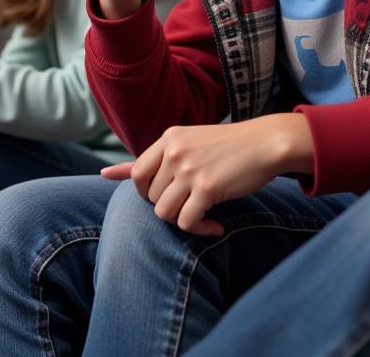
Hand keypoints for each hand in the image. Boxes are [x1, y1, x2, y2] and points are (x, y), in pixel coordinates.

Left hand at [101, 115, 313, 236]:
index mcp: (169, 138)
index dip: (145, 193)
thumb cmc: (227, 146)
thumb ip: (151, 160)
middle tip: (191, 206)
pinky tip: (216, 225)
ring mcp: (189, 169)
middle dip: (168, 208)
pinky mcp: (207, 188)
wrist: (265, 143)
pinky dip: (200, 230)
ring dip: (182, 221)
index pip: (135, 174)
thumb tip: (104, 174)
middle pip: (149, 198)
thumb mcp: (187, 142)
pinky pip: (186, 223)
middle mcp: (175, 151)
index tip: (165, 195)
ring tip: (202, 217)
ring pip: (164, 213)